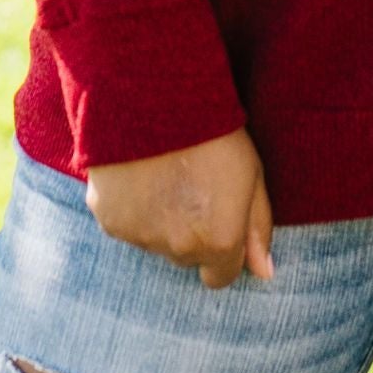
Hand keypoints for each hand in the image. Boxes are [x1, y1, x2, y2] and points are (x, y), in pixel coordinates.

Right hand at [85, 128, 274, 289]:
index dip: (222, 249)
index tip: (217, 220)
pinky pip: (124, 223)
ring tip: (163, 174)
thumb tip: (264, 274)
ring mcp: (140, 236)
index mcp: (218, 241)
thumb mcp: (251, 174)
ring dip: (159, 220)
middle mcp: (178, 248)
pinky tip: (137, 172)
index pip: (220, 276)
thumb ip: (257, 228)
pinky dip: (130, 207)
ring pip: (153, 242)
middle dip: (190, 234)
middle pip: (186, 258)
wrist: (155, 96)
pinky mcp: (108, 218)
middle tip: (190, 186)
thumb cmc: (213, 131)